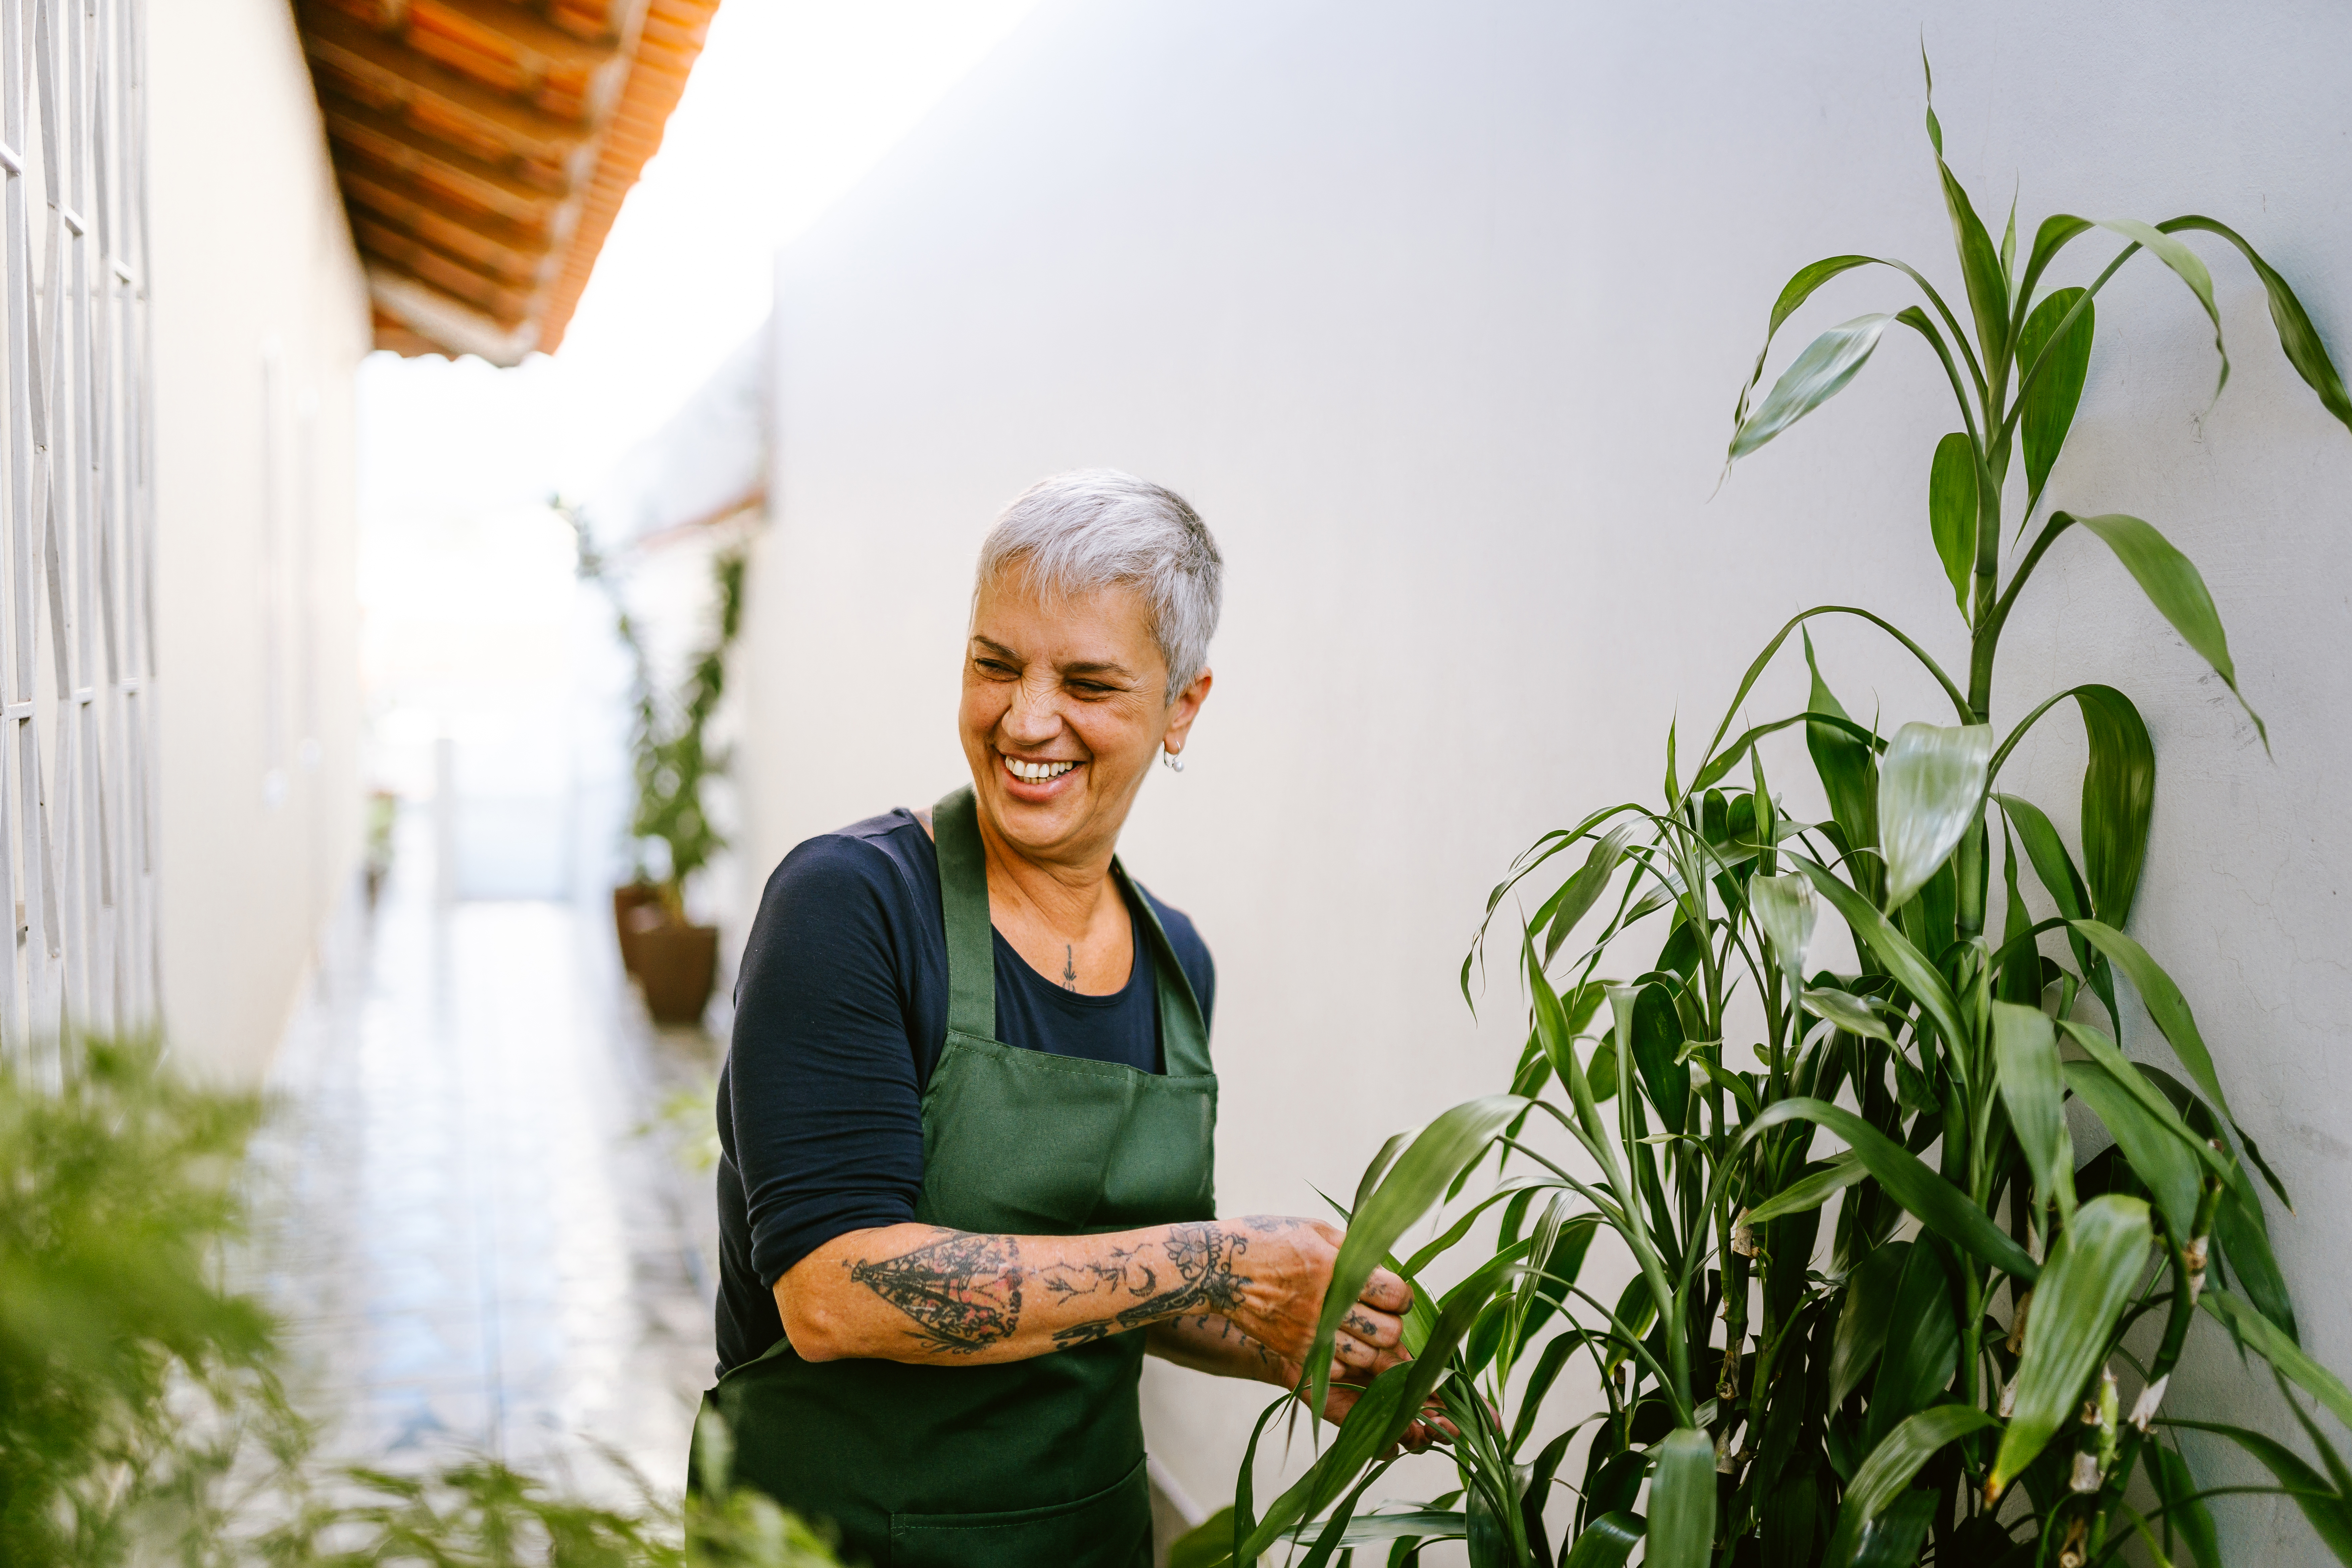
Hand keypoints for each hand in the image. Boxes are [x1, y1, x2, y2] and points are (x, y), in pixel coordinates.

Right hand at [1216, 1216, 1411, 1374]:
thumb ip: (1352, 1246)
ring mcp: (1310, 1332)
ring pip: (1366, 1359)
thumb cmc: (1267, 1240)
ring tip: (1365, 1334)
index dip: (1402, 1297)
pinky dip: (1346, 1363)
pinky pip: (1337, 1370)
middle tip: (1383, 1316)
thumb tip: (1384, 1263)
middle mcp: (1326, 1304)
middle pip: (1388, 1334)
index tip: (1395, 1295)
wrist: (1217, 1268)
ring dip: (1372, 1348)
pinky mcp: (1295, 1351)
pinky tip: (1339, 1345)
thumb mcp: (1313, 1229)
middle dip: (1393, 1325)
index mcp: (1335, 1268)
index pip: (1395, 1295)